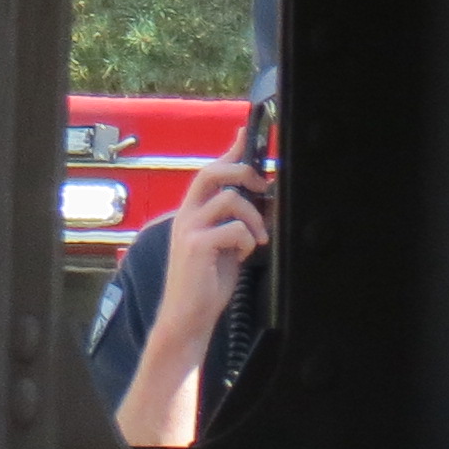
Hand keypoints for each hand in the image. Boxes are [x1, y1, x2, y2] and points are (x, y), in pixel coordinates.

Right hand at [159, 151, 271, 321]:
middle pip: (213, 173)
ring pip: (231, 199)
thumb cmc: (206, 282)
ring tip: (258, 238)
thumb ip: (234, 219)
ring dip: (254, 216)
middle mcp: (187, 216)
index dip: (230, 150)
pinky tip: (243, 253)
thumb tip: (259, 198)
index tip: (246, 133)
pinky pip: (234, 229)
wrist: (187, 316)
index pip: (210, 171)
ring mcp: (189, 230)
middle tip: (262, 186)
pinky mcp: (196, 246)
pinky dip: (247, 240)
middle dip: (244, 172)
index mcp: (192, 213)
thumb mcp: (224, 243)